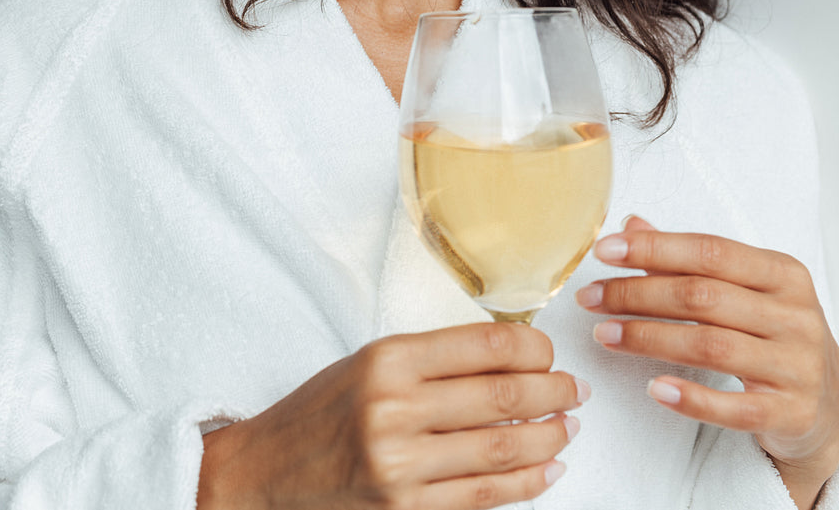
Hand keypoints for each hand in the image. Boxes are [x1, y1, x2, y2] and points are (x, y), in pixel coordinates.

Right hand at [198, 322, 585, 509]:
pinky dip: (525, 484)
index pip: (489, 345)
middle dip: (555, 392)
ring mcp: (400, 466)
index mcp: (390, 359)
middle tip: (574, 390)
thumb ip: (436, 358)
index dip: (537, 349)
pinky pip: (484, 497)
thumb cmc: (322, 412)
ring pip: (502, 449)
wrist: (264, 474)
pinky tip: (545, 470)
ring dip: (549, 438)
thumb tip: (516, 357)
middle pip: (505, 396)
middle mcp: (395, 409)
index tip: (550, 354)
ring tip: (567, 428)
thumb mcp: (371, 363)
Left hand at [575, 216, 838, 508]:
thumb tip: (633, 225)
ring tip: (604, 335)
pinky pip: (734, 406)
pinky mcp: (791, 412)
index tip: (604, 250)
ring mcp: (797, 365)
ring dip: (648, 339)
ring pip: (711, 345)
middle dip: (637, 294)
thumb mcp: (746, 291)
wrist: (828, 409)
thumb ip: (692, 261)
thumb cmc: (776, 338)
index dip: (654, 249)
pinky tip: (654, 388)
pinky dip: (691, 397)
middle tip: (591, 298)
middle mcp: (795, 315)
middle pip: (703, 297)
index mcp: (784, 273)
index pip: (710, 252)